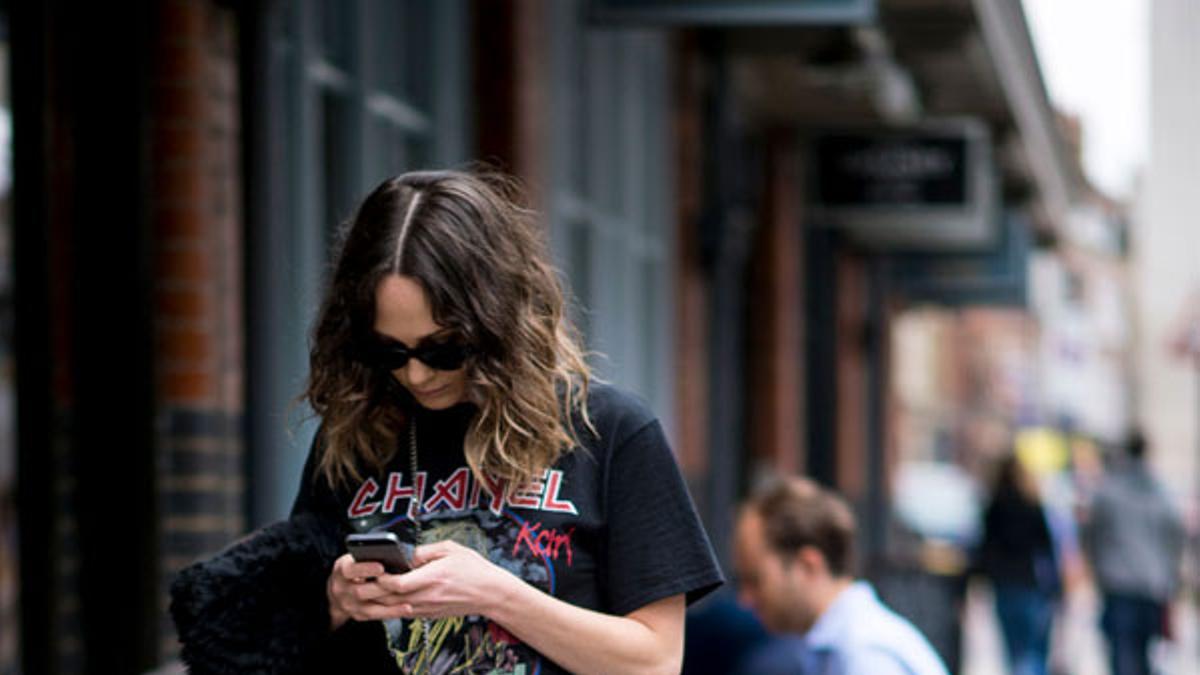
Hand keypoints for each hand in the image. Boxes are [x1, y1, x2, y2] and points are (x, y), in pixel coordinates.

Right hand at [326, 553, 409, 627]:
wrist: (341, 587)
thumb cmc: (357, 566)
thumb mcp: (358, 556)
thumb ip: (372, 555)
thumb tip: (393, 555)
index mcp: (342, 569)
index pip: (350, 569)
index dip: (366, 569)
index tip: (381, 567)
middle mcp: (341, 588)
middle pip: (360, 592)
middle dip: (381, 589)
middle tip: (401, 585)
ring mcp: (348, 604)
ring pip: (369, 608)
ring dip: (390, 606)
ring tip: (408, 603)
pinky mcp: (357, 615)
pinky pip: (375, 616)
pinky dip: (391, 613)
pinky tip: (406, 609)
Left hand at [374, 539, 517, 619]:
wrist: (490, 593)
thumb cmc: (474, 569)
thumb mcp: (451, 549)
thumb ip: (425, 551)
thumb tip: (404, 553)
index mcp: (433, 577)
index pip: (398, 584)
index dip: (381, 578)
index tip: (373, 568)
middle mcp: (428, 596)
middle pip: (390, 599)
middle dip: (371, 591)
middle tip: (359, 580)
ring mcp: (428, 608)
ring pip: (393, 609)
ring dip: (378, 600)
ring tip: (367, 587)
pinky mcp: (429, 615)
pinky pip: (403, 612)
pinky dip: (391, 606)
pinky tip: (385, 596)